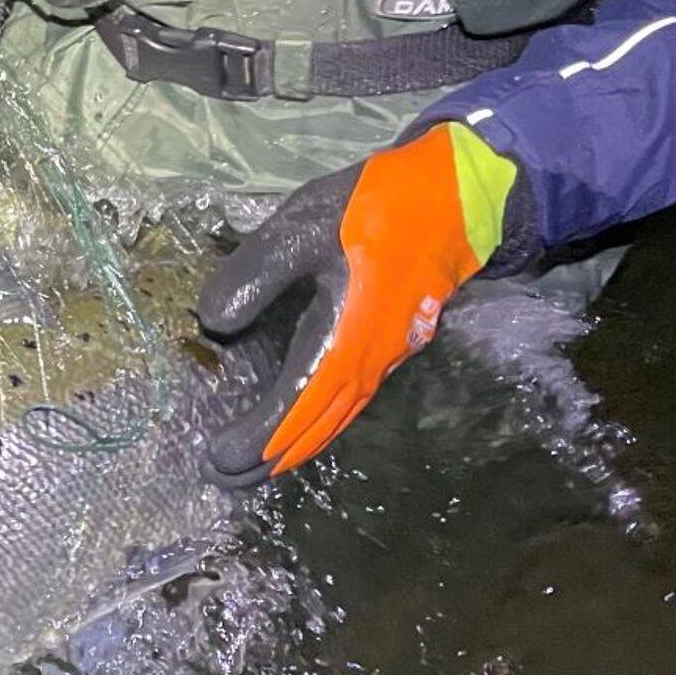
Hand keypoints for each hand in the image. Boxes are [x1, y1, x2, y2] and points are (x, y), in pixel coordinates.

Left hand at [197, 123, 522, 483]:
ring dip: (294, 448)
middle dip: (267, 460)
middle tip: (223, 478)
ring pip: (334, 421)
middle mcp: (366, 365)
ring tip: (255, 467)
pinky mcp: (391, 345)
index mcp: (342, 344)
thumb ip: (256, 273)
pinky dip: (318, 425)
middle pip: (312, 430)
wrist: (462, 196)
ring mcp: (384, 359)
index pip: (291, 412)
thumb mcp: (304, 229)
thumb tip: (213, 322)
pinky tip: (302, 424)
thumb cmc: (380, 210)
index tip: (216, 458)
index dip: (254, 440)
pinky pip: (349, 404)